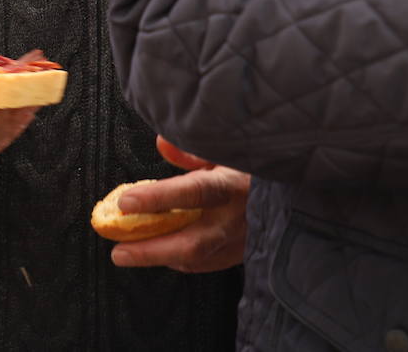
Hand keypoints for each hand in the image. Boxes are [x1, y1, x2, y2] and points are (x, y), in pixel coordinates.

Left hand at [110, 136, 249, 272]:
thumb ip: (191, 151)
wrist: (289, 193)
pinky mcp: (242, 253)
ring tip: (127, 254)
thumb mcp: (224, 150)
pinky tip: (160, 254)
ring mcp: (241, 240)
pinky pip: (207, 263)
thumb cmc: (250, 167)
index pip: (193, 192)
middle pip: (192, 242)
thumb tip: (161, 143)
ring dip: (160, 257)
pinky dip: (180, 261)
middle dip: (151, 249)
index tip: (125, 201)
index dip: (158, 198)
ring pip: (197, 258)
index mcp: (233, 184)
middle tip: (118, 250)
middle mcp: (237, 217)